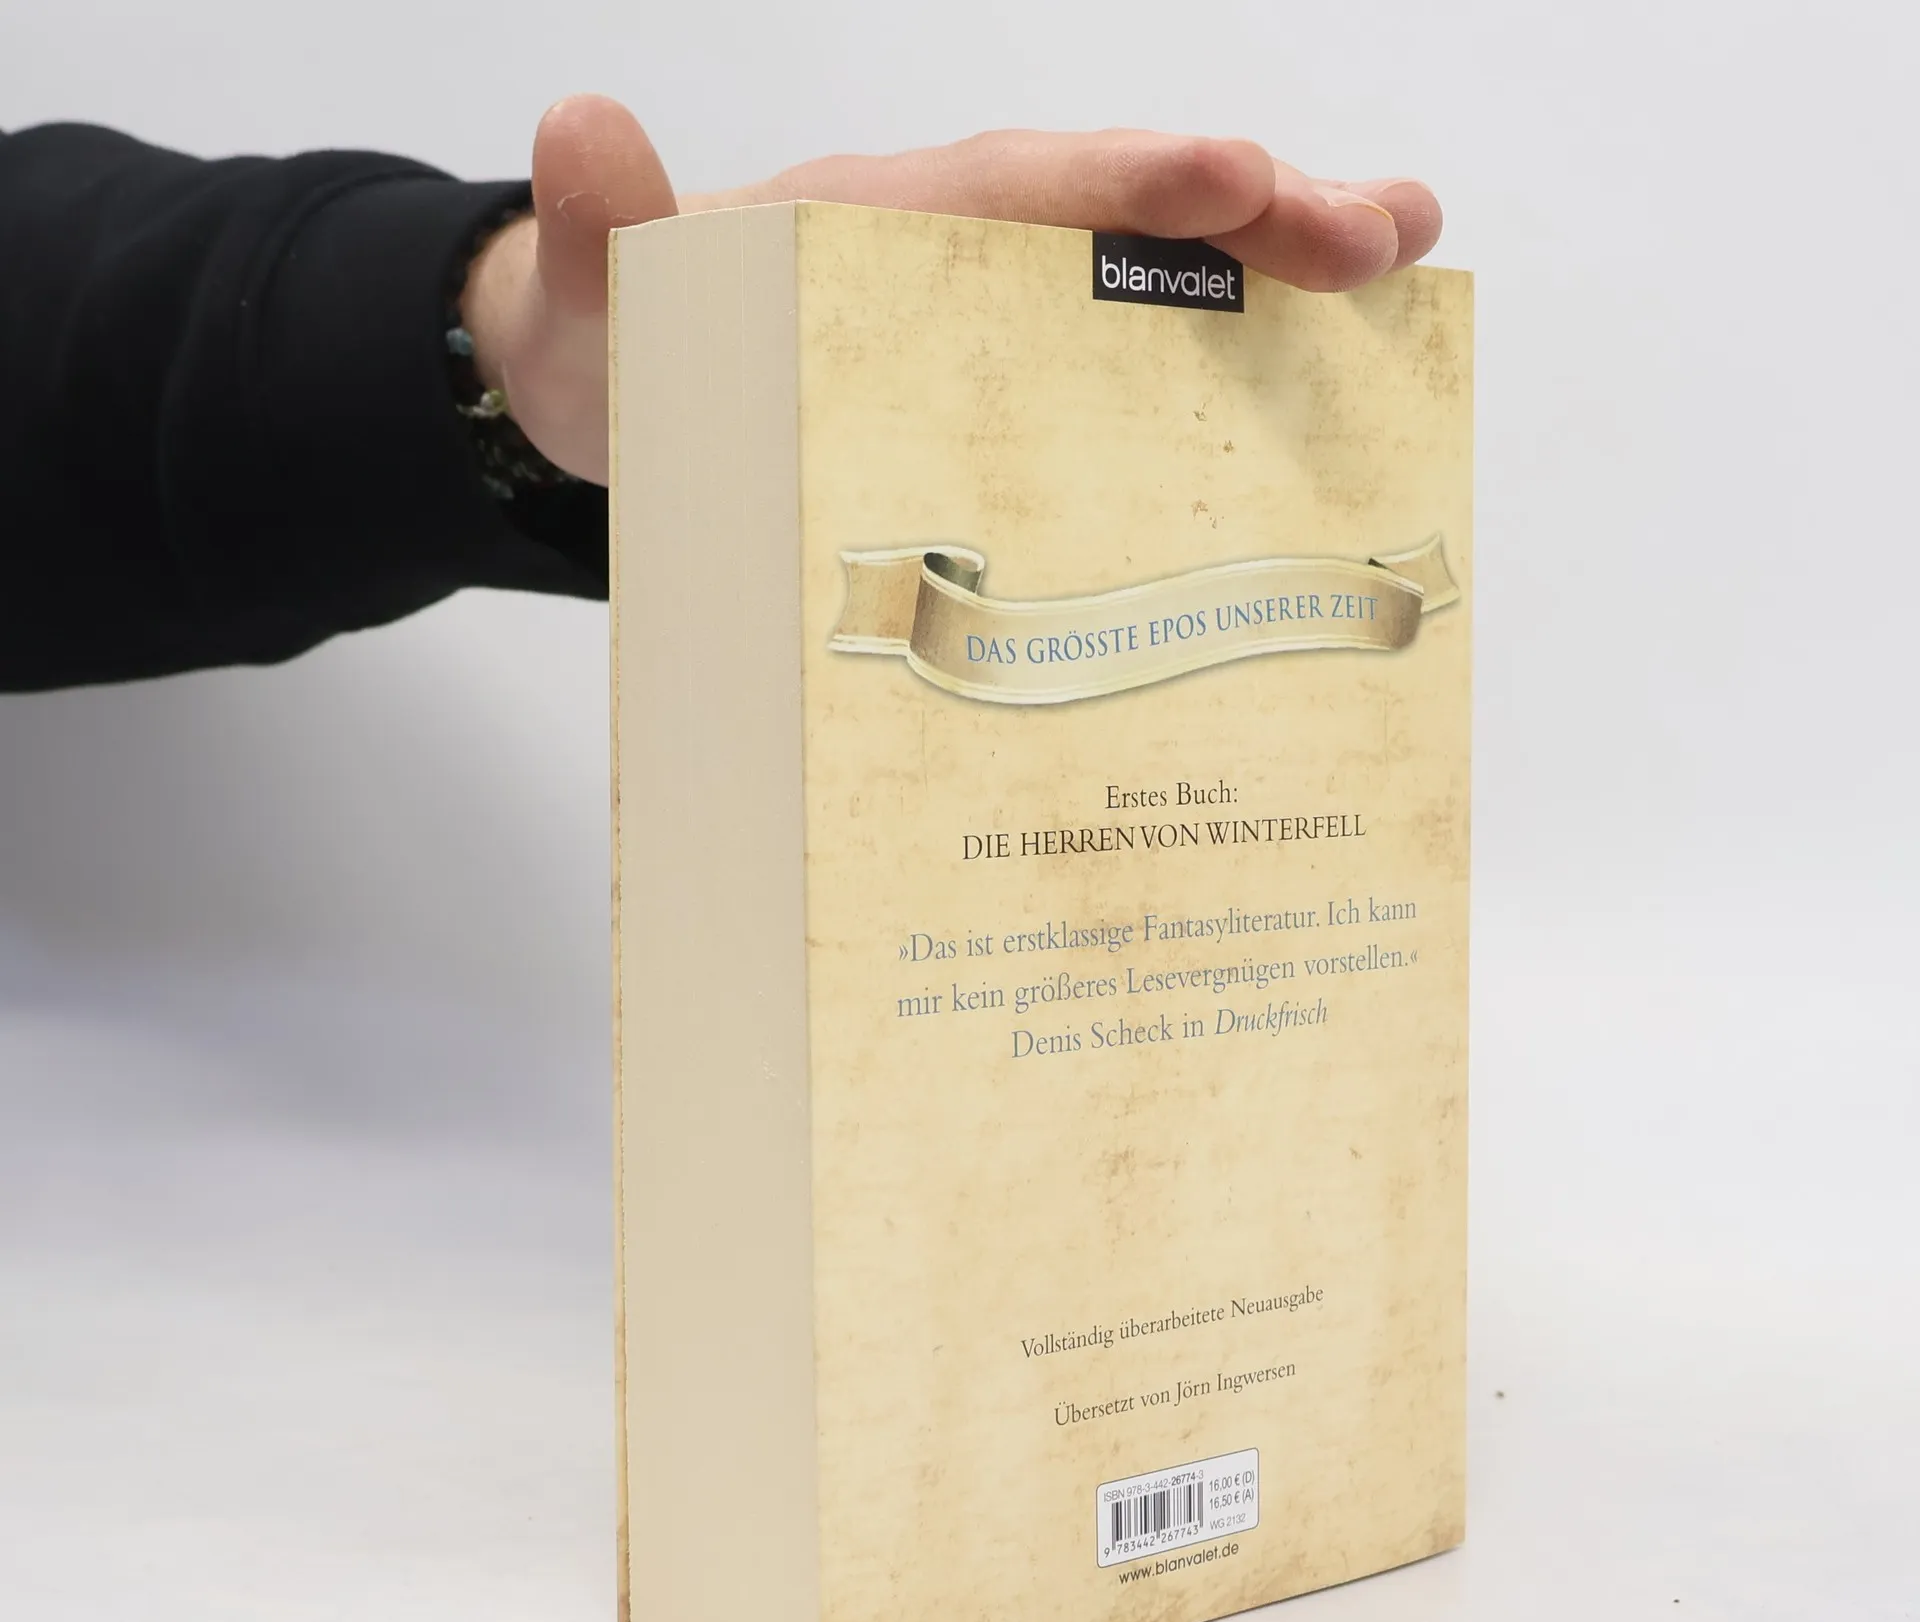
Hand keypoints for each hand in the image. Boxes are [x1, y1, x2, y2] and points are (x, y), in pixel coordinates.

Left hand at [463, 95, 1442, 486]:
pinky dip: (1232, 366)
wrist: (626, 408)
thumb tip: (582, 134)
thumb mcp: (594, 311)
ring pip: (1158, 283)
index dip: (1126, 185)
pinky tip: (1325, 387)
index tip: (1227, 177)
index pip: (1017, 188)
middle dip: (1255, 221)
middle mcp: (963, 254)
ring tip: (1400, 268)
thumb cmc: (628, 356)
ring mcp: (1002, 323)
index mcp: (882, 223)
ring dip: (1280, 273)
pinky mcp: (1018, 394)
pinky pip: (1138, 370)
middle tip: (1380, 238)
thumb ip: (593, 239)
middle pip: (1126, 220)